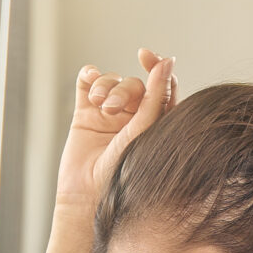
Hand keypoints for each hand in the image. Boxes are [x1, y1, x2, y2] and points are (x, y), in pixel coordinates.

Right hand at [55, 49, 177, 215]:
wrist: (86, 196)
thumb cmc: (122, 173)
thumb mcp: (143, 131)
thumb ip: (156, 96)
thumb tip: (168, 61)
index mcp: (156, 121)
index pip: (162, 84)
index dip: (157, 66)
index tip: (145, 55)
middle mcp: (134, 116)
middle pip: (134, 84)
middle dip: (124, 89)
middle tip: (113, 108)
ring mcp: (108, 114)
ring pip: (110, 81)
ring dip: (105, 85)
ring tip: (99, 105)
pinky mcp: (85, 114)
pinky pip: (86, 84)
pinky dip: (88, 75)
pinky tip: (88, 77)